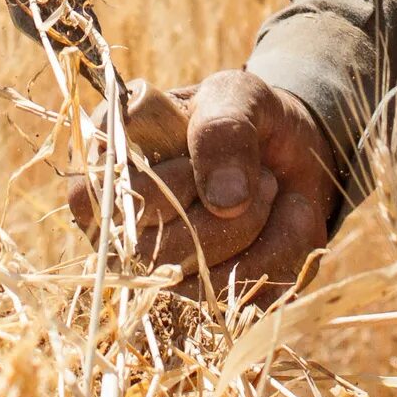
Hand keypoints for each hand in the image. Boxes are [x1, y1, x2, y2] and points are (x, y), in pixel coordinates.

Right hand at [70, 69, 338, 301]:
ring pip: (198, 281)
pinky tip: (282, 220)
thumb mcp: (235, 95)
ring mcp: (160, 272)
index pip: (103, 204)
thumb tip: (223, 200)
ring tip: (267, 187)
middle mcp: (119, 230)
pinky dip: (279, 252)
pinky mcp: (207, 300)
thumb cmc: (244, 117)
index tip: (202, 152)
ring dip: (254, 224)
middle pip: (151, 252)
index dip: (167, 185)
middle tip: (259, 170)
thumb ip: (222, 129)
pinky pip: (241, 296)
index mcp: (104, 170)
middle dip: (227, 208)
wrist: (293, 154)